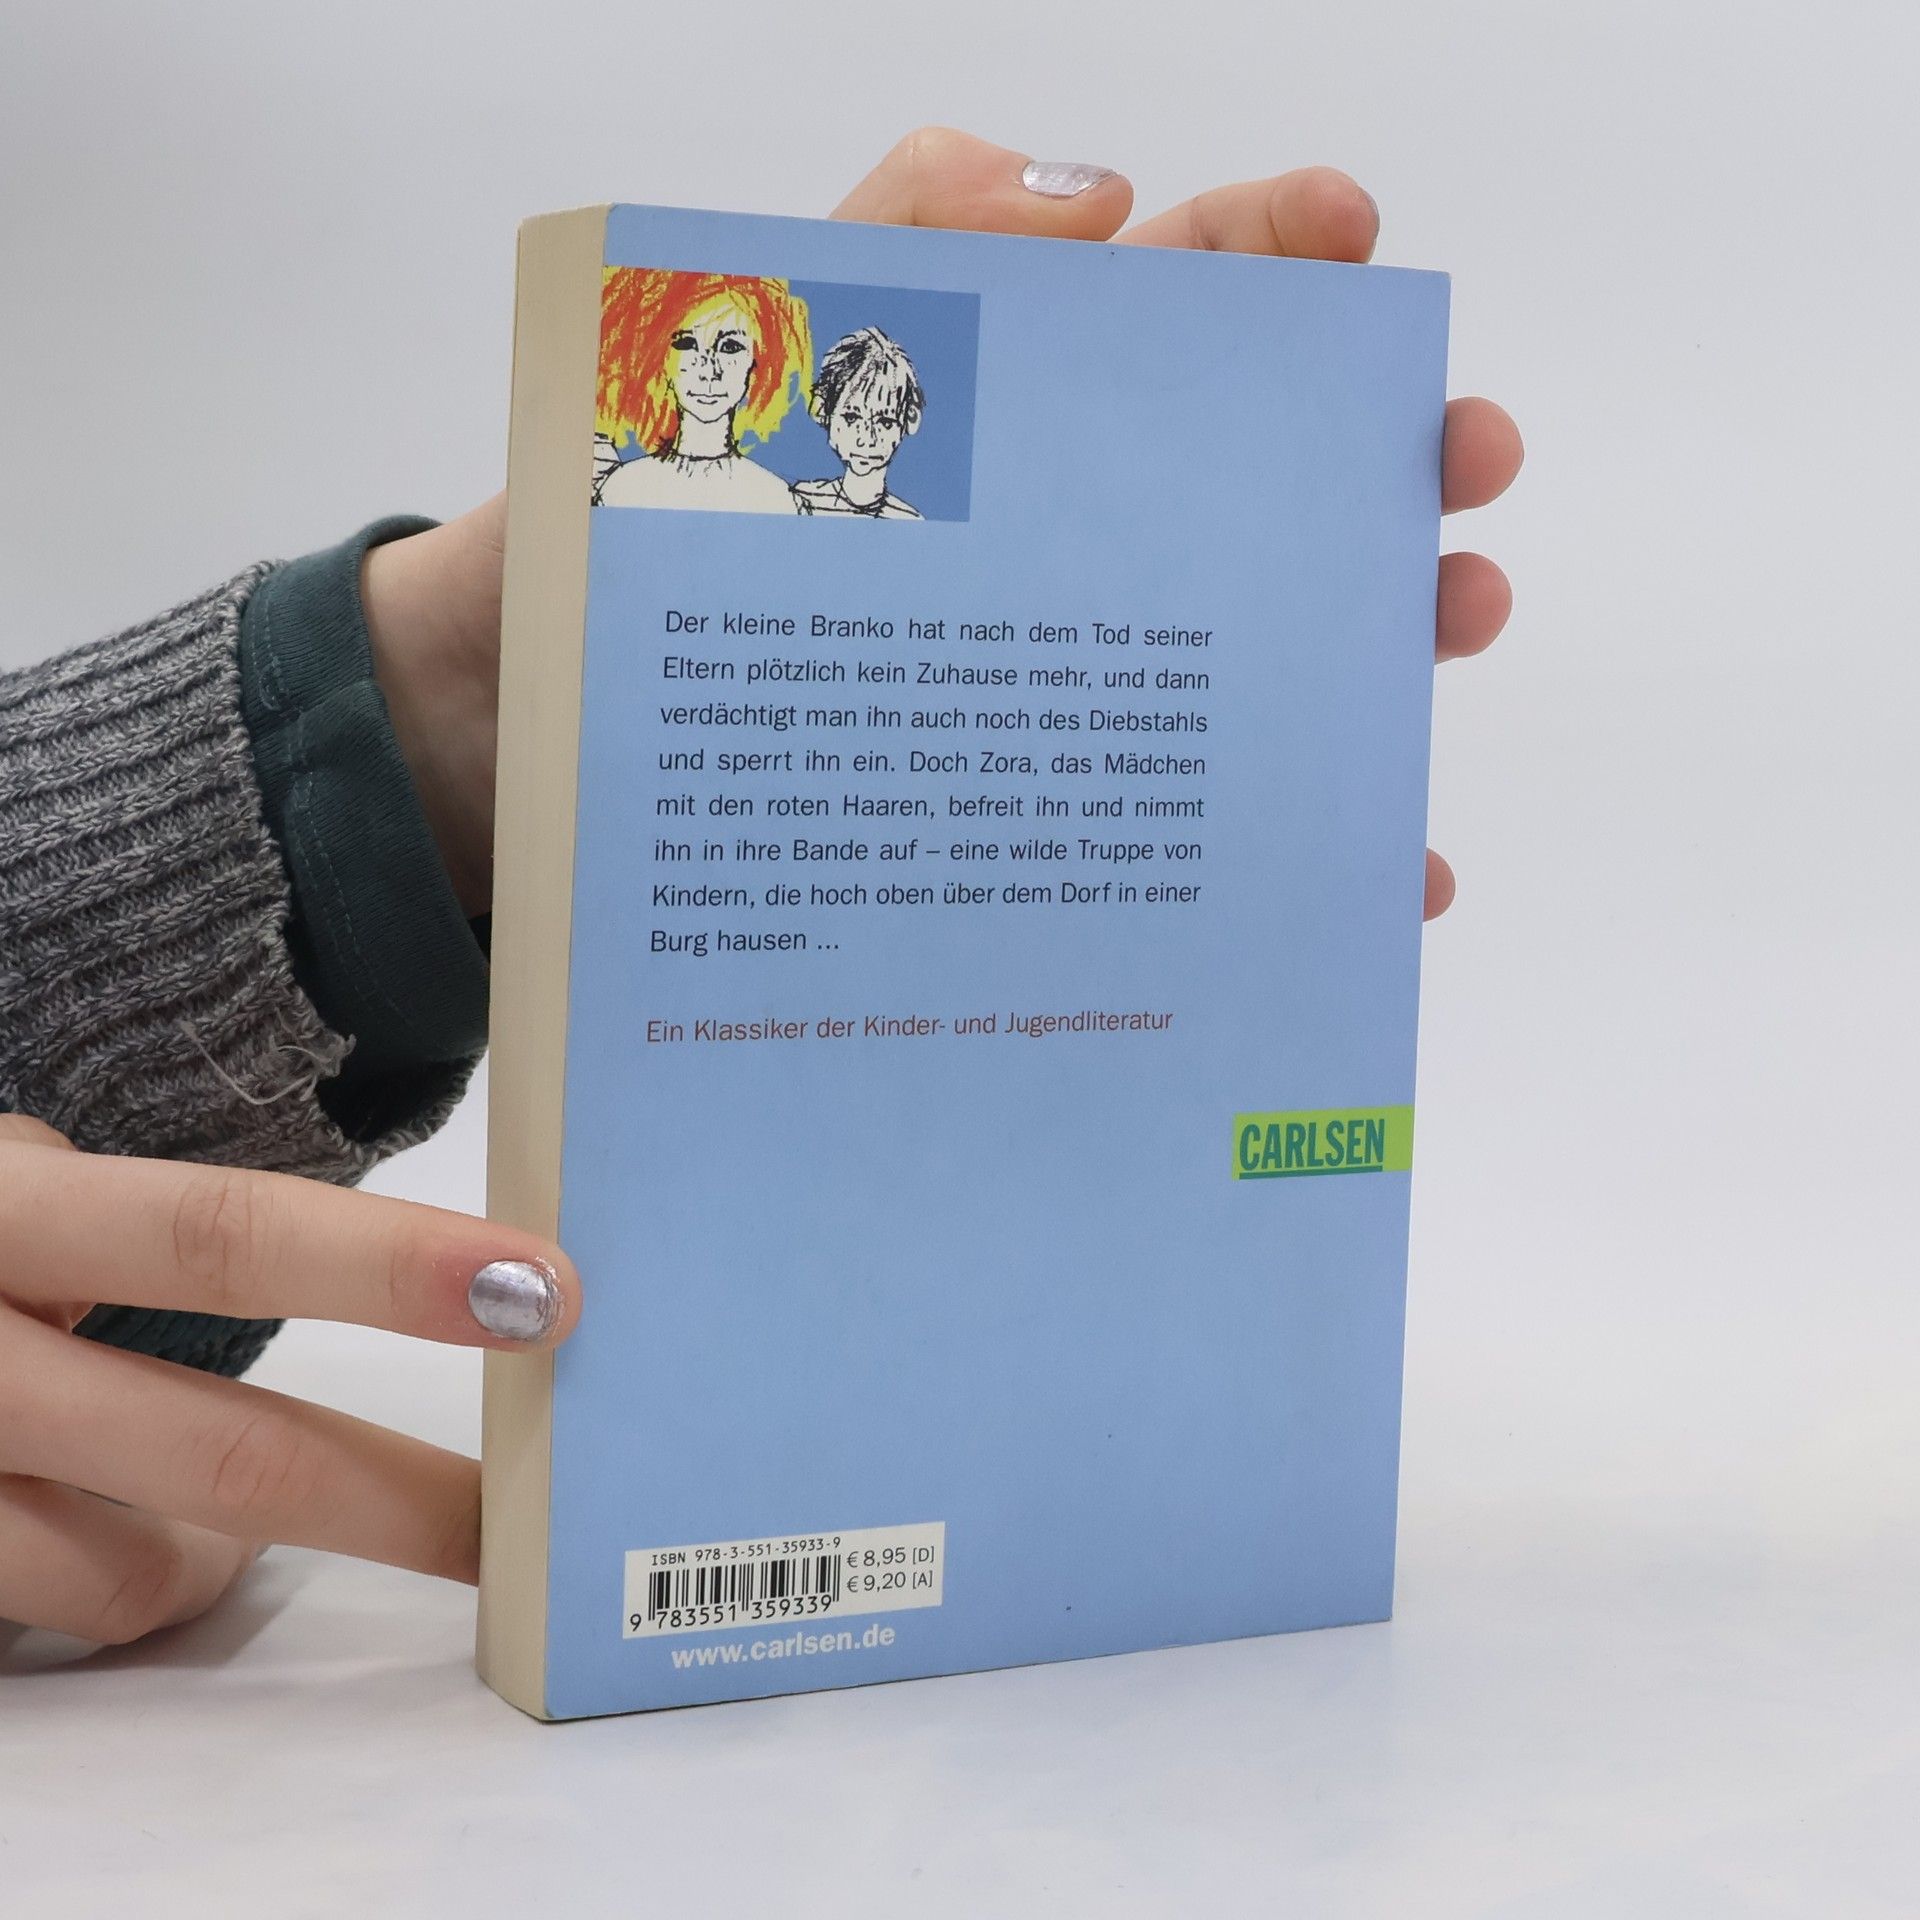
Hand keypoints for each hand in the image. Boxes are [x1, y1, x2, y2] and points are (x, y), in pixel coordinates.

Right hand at [0, 1116, 579, 1643]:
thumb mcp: (5, 1181)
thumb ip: (135, 1218)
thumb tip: (367, 1267)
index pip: (216, 1235)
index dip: (385, 1269)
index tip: (543, 1292)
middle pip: (221, 1453)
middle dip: (398, 1500)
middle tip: (522, 1522)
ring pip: (144, 1577)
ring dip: (233, 1553)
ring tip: (247, 1512)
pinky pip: (70, 1617)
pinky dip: (140, 1578)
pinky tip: (129, 1521)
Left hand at [364, 130, 1522, 921]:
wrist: (509, 744)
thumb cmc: (602, 541)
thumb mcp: (717, 354)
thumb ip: (891, 241)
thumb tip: (1096, 197)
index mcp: (990, 411)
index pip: (1164, 297)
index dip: (1277, 252)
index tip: (1360, 239)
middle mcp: (1042, 548)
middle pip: (1249, 490)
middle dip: (1375, 466)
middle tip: (1457, 471)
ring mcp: (1036, 690)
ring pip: (1238, 662)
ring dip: (1364, 648)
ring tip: (1442, 633)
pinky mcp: (1010, 825)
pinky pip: (1166, 836)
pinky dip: (1276, 849)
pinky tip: (1366, 870)